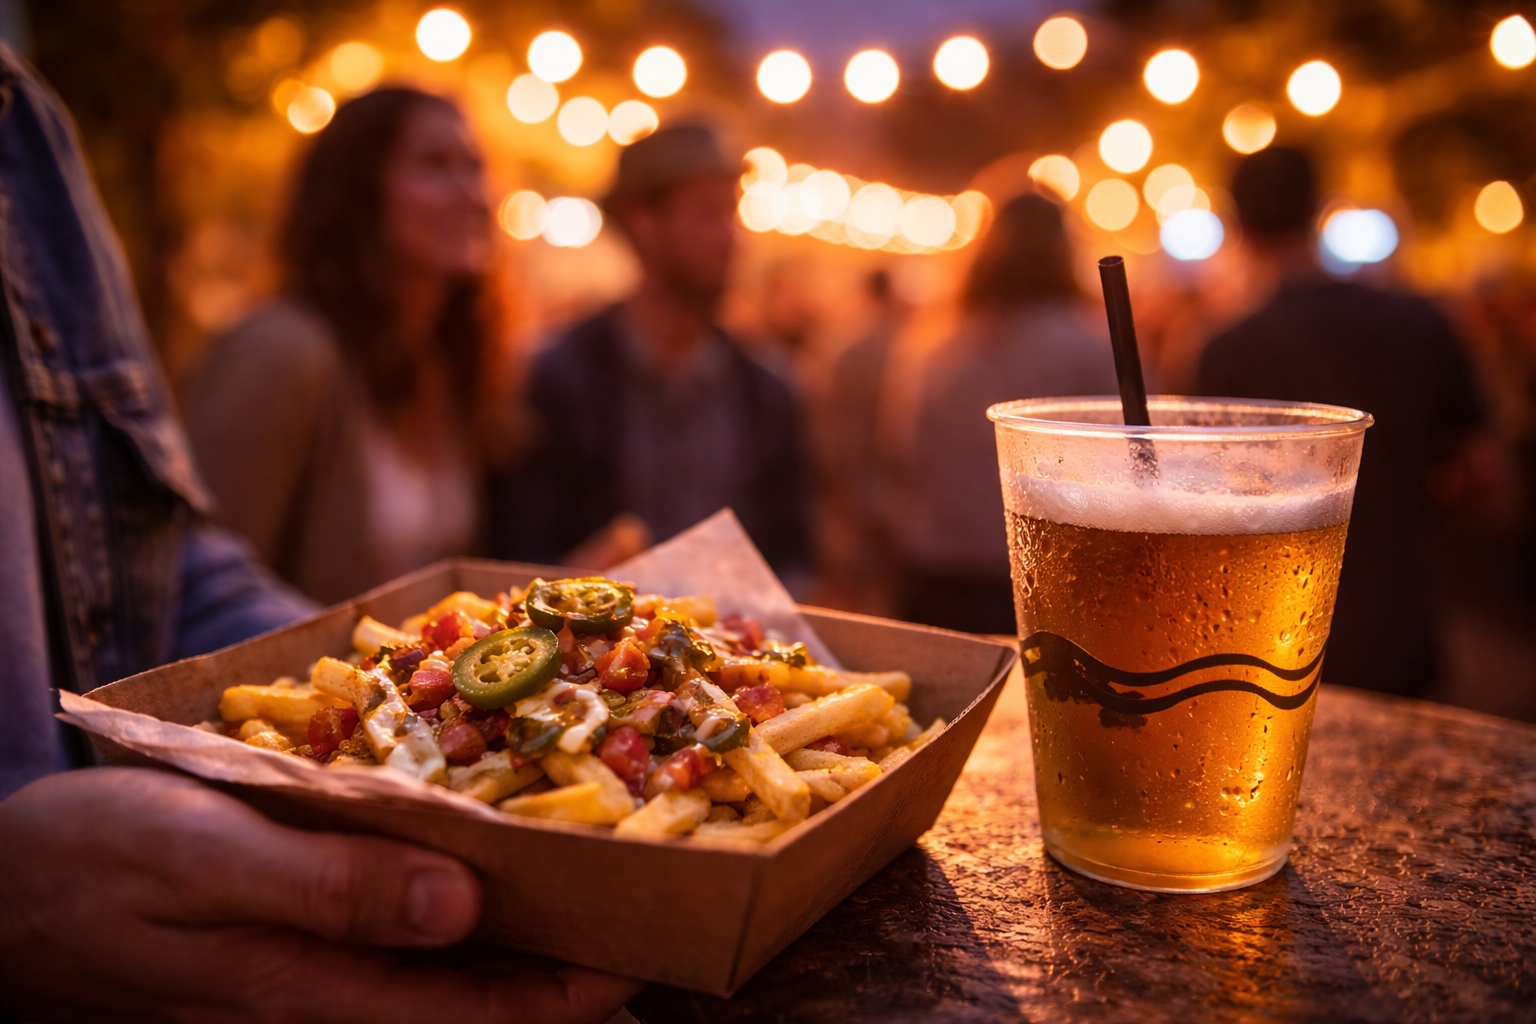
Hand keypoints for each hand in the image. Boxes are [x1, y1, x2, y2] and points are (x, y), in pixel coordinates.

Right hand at [0, 768, 641, 1022]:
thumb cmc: (88, 869)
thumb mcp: (206, 862)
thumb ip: (331, 890)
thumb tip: (463, 907)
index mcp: (315, 992)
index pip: (478, 1017)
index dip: (572, 992)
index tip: (649, 948)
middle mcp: (330, 996)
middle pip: (477, 994)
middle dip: (566, 956)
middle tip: (645, 891)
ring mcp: (313, 973)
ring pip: (446, 963)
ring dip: (521, 923)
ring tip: (591, 866)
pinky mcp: (297, 938)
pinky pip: (399, 928)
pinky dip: (457, 891)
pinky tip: (482, 848)